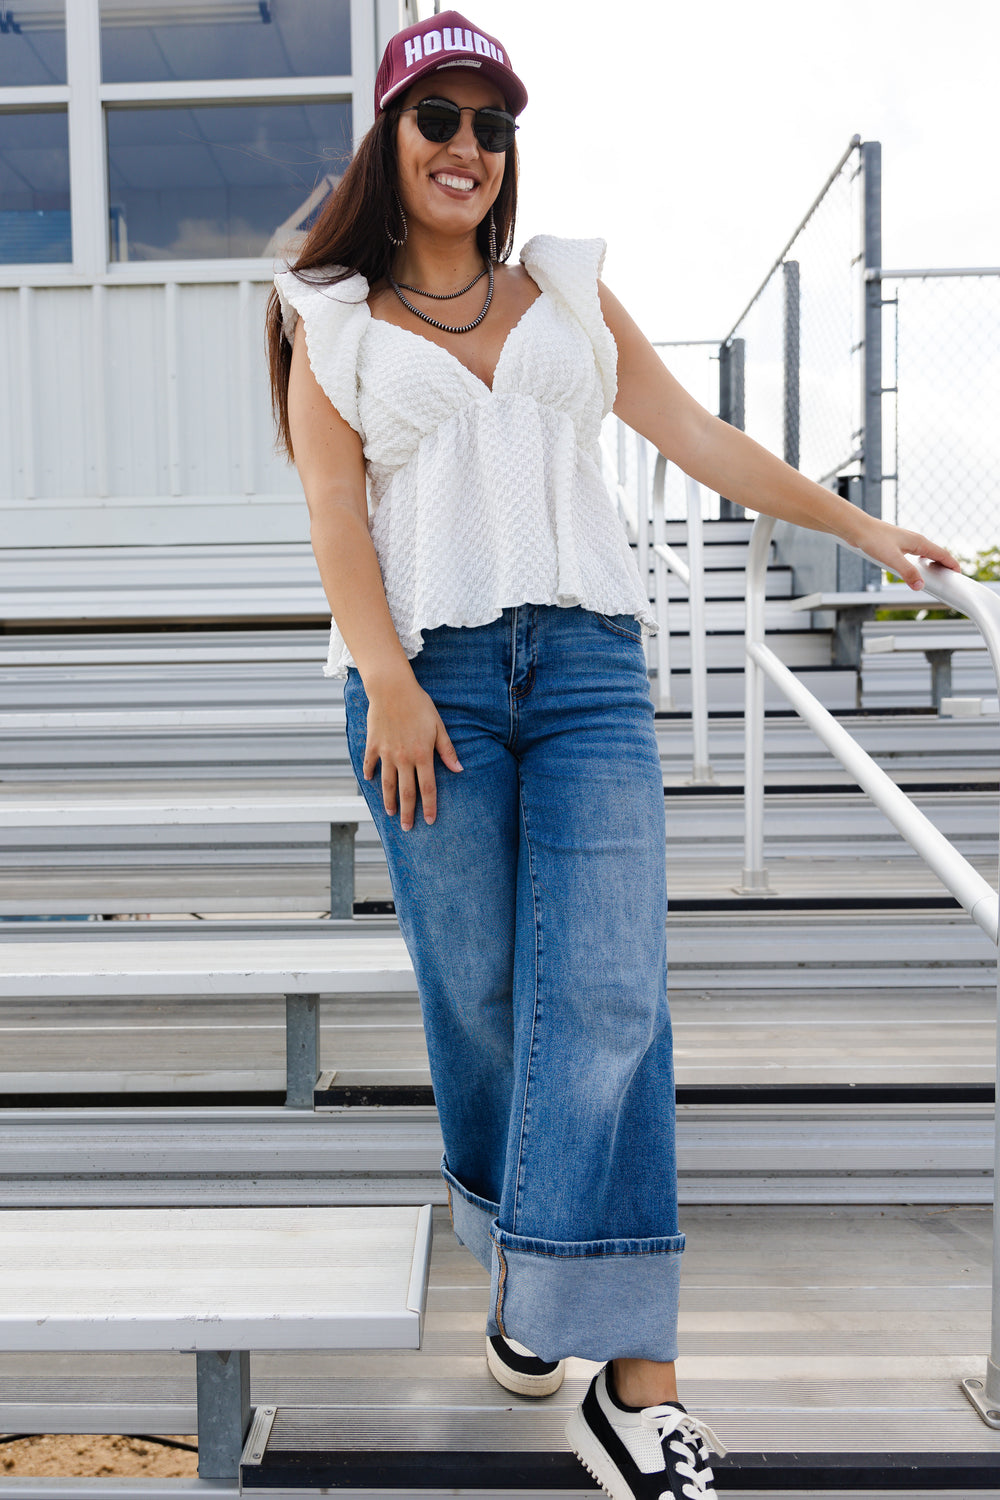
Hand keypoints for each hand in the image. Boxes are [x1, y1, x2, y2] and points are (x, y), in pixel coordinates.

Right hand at [361, 672, 462, 830]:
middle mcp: (404, 758)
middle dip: (408, 813)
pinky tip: (370, 782)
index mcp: (422, 755)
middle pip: (406, 792)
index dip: (429, 806)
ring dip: (389, 800)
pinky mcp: (373, 745)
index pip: (428, 788)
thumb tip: (459, 769)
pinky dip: (369, 774)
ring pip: (387, 784)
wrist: (392, 689)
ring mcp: (386, 753)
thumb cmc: (419, 705)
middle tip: (407, 828)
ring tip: (391, 813)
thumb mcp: (438, 726)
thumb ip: (447, 750)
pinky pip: (370, 764)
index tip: (430, 821)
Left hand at [852, 516, 961, 589]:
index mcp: (919, 542)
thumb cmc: (873, 539)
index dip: (952, 564)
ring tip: (934, 576)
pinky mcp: (896, 545)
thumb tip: (920, 586)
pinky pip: (914, 555)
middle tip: (949, 579)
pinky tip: (912, 568)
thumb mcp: (892, 559)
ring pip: (924, 554)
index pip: (942, 553)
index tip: (959, 574)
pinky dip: (919, 563)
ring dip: (931, 564)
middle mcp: (915, 540)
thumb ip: (908, 572)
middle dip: (944, 565)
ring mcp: (905, 542)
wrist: (857, 528)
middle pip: (936, 553)